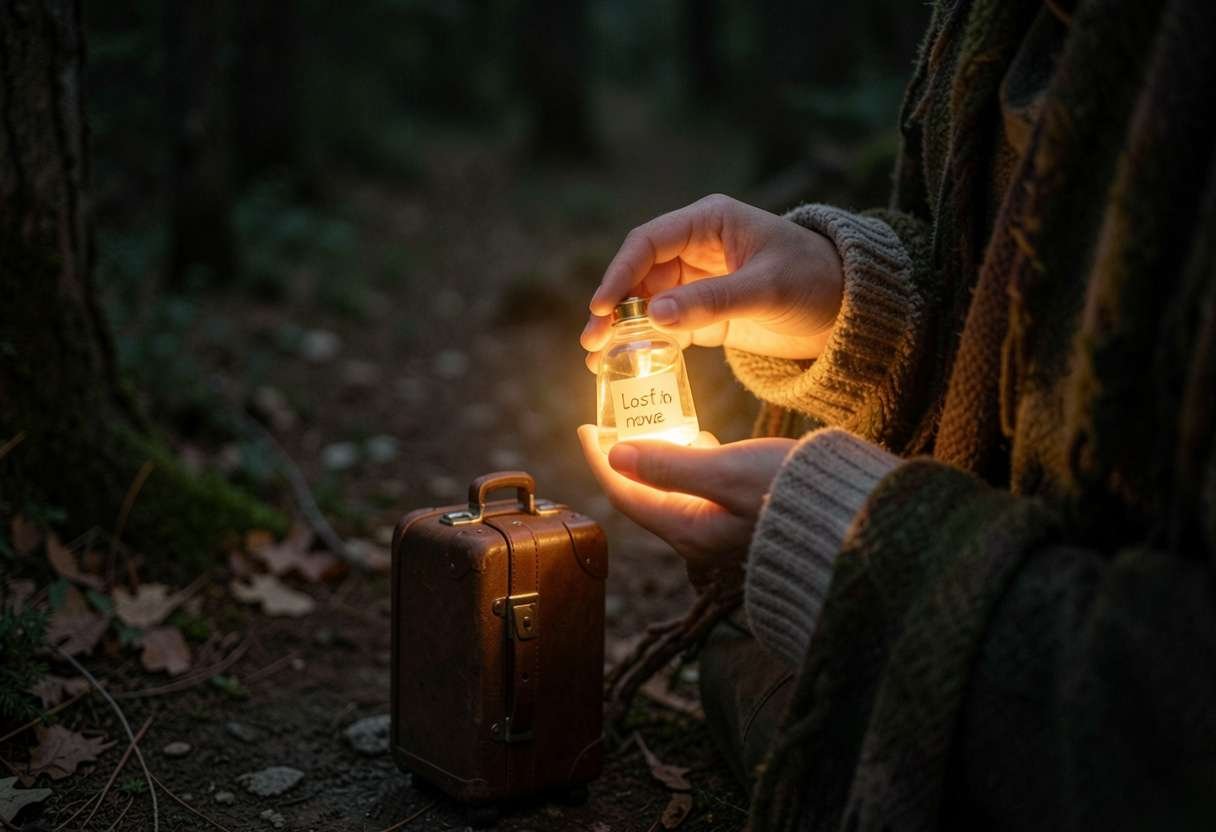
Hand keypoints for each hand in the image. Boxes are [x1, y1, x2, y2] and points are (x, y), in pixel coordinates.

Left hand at [577, 425, 794, 585]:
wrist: (854, 511)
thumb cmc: (790, 489)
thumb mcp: (725, 472)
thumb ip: (669, 465)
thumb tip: (615, 455)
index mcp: (688, 529)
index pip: (625, 493)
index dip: (600, 459)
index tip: (586, 427)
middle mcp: (700, 534)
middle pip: (644, 494)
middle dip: (624, 458)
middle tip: (614, 421)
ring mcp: (722, 527)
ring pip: (673, 490)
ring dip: (656, 457)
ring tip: (650, 424)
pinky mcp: (743, 516)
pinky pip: (700, 488)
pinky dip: (689, 461)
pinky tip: (700, 439)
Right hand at [581, 194, 843, 370]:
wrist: (853, 311)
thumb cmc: (817, 282)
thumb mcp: (767, 290)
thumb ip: (712, 302)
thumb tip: (652, 316)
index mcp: (709, 223)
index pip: (649, 243)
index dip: (620, 273)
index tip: (603, 307)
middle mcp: (697, 248)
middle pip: (640, 275)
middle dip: (614, 308)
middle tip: (592, 342)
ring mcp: (699, 281)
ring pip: (647, 303)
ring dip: (623, 329)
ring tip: (597, 360)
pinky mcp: (706, 312)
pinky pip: (666, 326)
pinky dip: (646, 344)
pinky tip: (627, 365)